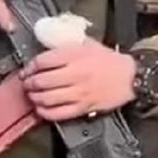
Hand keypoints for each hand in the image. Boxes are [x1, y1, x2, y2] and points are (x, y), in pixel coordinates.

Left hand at [21, 40, 135, 121]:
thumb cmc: (109, 60)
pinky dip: (45, 112)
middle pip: (41, 81)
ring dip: (34, 98)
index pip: (43, 61)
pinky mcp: (83, 107)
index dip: (30, 66)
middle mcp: (75, 74)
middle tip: (26, 83)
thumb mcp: (87, 44)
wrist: (131, 77)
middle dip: (29, 83)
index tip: (28, 69)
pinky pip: (58, 113)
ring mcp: (79, 92)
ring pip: (47, 98)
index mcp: (75, 55)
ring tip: (32, 95)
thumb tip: (44, 45)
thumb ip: (66, 44)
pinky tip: (41, 109)